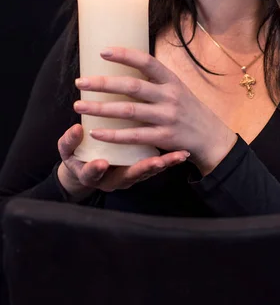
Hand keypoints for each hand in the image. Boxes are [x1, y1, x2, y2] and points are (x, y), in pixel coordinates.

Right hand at [57, 123, 189, 199]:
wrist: (87, 168)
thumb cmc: (78, 155)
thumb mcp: (68, 150)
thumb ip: (69, 142)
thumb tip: (77, 128)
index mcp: (92, 175)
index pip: (93, 173)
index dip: (96, 169)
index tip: (100, 163)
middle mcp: (112, 180)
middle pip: (128, 177)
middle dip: (142, 169)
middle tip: (155, 162)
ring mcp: (128, 176)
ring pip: (146, 173)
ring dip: (162, 165)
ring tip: (176, 156)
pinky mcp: (140, 170)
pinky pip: (155, 166)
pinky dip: (168, 160)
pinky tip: (182, 153)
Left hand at [73, 47, 237, 174]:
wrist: (212, 138)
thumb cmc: (189, 110)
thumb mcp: (178, 89)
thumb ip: (156, 80)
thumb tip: (127, 64)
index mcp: (172, 80)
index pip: (147, 62)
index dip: (125, 55)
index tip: (102, 52)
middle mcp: (170, 96)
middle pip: (132, 86)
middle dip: (103, 84)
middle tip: (80, 82)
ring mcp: (167, 117)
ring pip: (128, 111)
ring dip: (101, 108)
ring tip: (79, 106)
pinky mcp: (164, 138)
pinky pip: (134, 136)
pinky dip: (113, 134)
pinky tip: (96, 132)